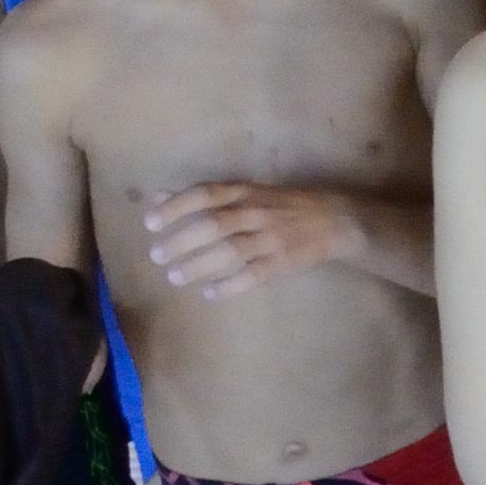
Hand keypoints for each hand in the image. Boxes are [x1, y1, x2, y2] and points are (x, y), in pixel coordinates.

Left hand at [138, 178, 359, 295]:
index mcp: (246, 191)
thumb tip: (157, 197)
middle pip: (214, 224)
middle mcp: (257, 212)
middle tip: (157, 255)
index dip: (176, 206)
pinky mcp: (283, 262)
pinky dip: (229, 286)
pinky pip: (253, 275)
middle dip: (182, 240)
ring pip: (230, 251)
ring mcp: (271, 238)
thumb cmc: (282, 205)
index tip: (150, 222)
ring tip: (175, 277)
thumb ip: (203, 197)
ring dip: (199, 265)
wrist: (335, 220)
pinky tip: (210, 293)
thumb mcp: (246, 192)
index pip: (205, 194)